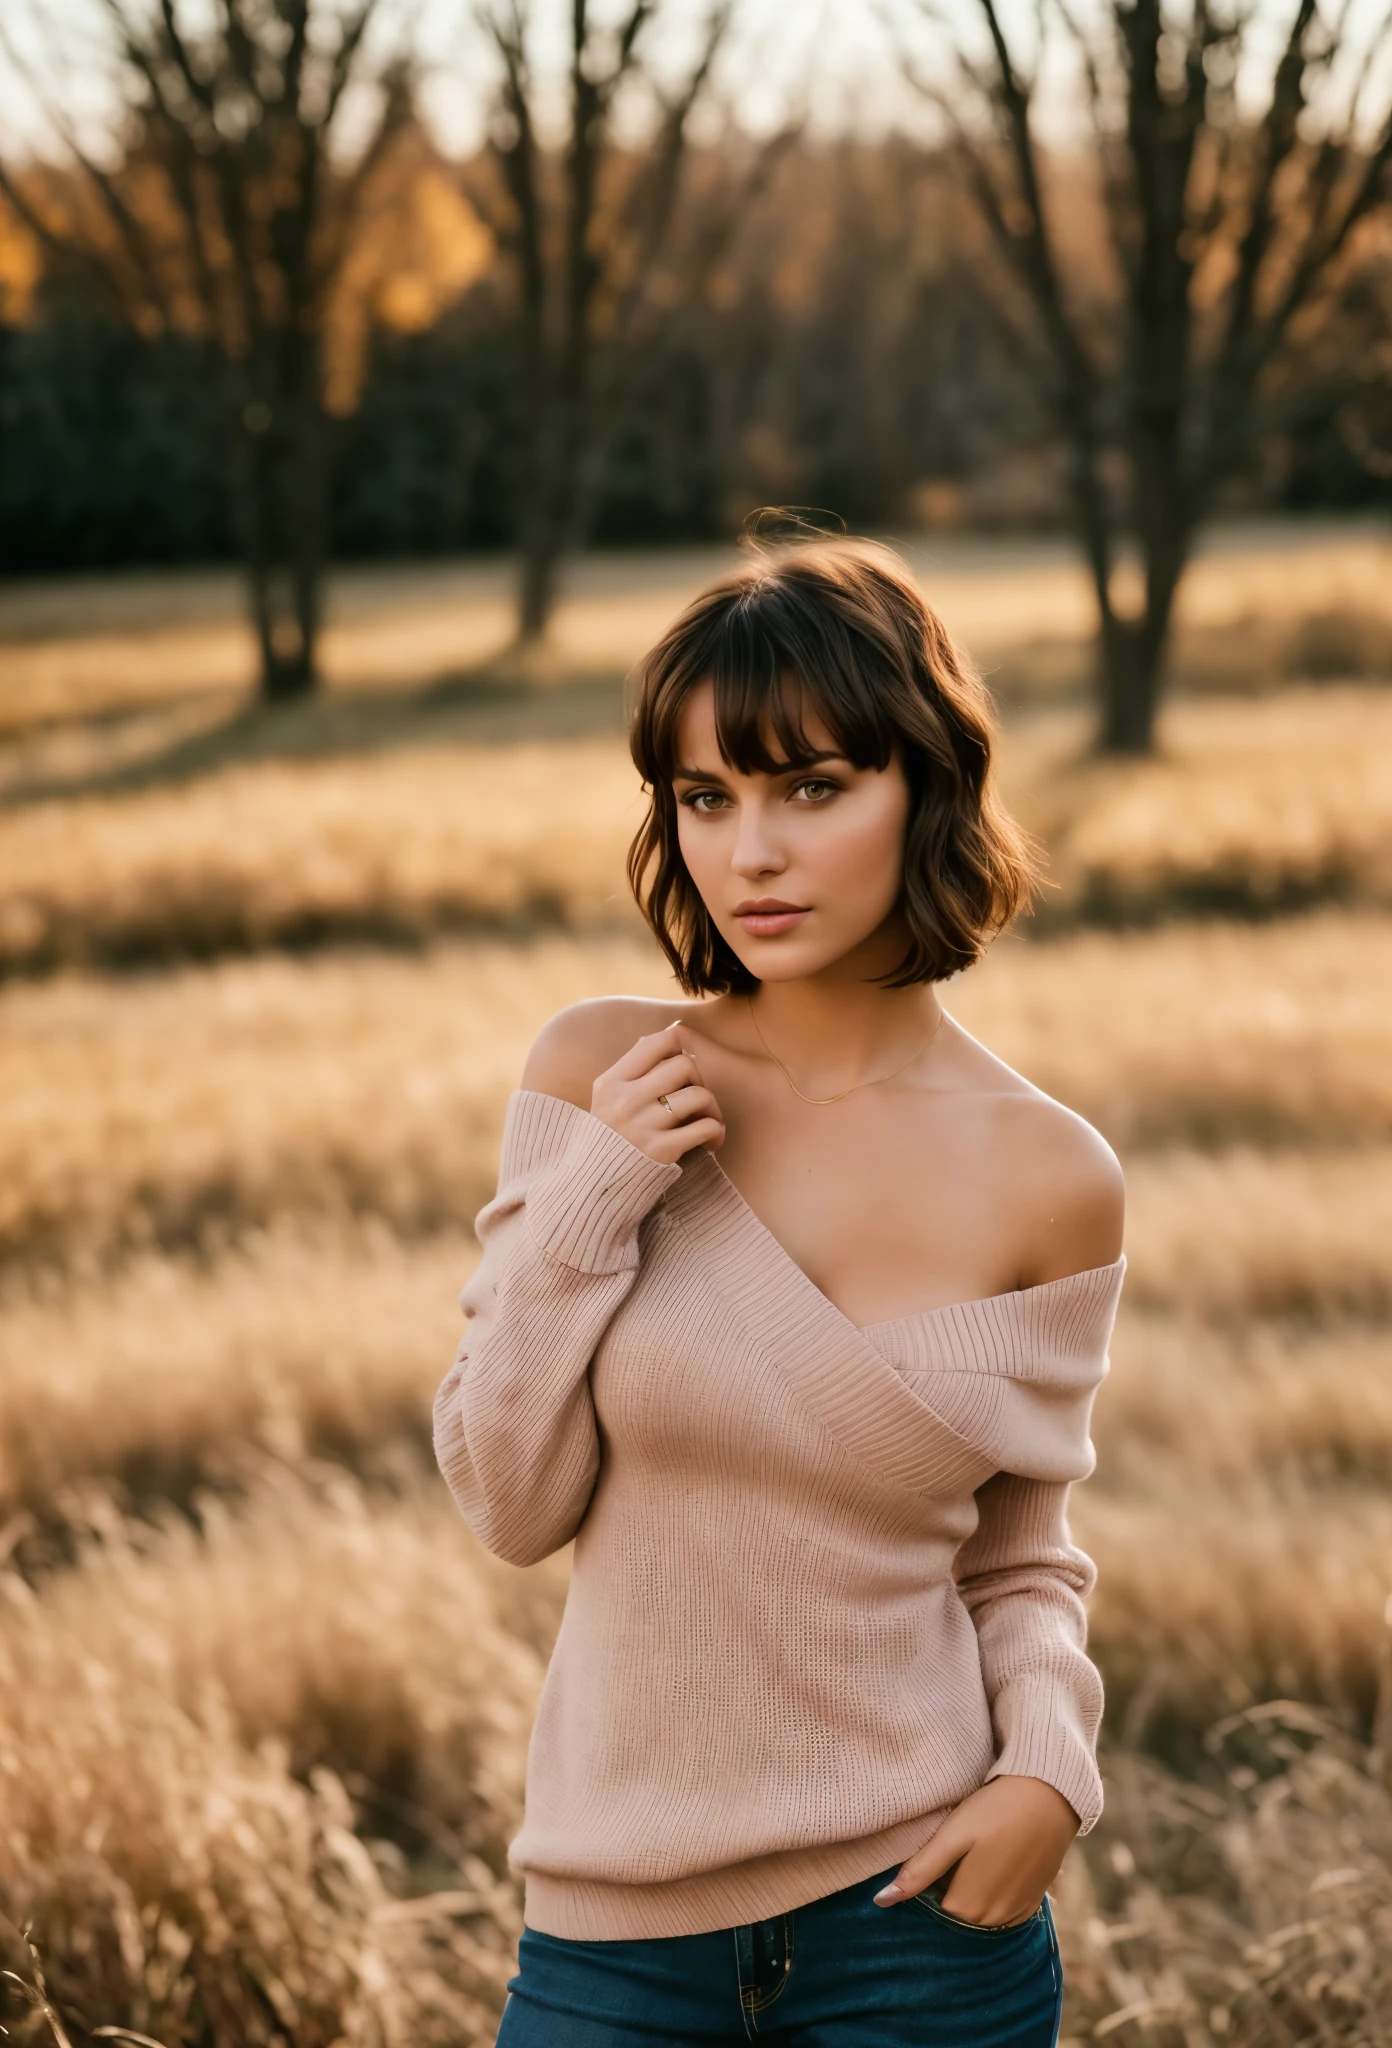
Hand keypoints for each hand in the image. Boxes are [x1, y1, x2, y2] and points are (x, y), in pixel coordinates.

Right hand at [591, 1023, 725, 1165]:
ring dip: (712, 1107)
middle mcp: (626, 1100)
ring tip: (707, 1119)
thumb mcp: (609, 1096)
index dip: (679, 1046)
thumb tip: (675, 1031)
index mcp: (612, 1081)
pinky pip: (705, 1128)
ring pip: (699, 1095)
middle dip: (698, 1078)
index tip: (681, 1066)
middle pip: (684, 1065)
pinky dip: (716, 1132)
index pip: (657, 1042)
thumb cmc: (612, 1133)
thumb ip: (637, 1066)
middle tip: (694, 1097)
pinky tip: (710, 1140)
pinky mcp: (661, 1151)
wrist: (597, 1184)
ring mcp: (643, 1126)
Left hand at [873, 1777, 1078, 1926]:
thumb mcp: (952, 1836)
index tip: (928, 1864)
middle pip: (957, 1918)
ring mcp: (1016, 1914)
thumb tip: (881, 1902)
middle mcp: (993, 1920)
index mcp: (968, 1906)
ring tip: (972, 1857)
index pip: (933, 1914)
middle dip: (946, 1895)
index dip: (925, 1890)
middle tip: (950, 1856)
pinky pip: (1002, 1912)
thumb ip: (919, 1872)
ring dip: (970, 1897)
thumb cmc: (995, 1810)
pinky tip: (993, 1865)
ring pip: (979, 1917)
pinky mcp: (1033, 1903)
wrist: (1050, 1795)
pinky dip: (993, 1897)